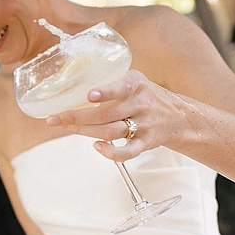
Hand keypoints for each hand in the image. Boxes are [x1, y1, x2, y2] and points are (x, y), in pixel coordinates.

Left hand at [46, 69, 182, 162]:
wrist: (180, 117)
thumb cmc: (147, 97)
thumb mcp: (135, 81)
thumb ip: (112, 85)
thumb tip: (73, 91)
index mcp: (136, 84)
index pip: (121, 88)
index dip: (106, 92)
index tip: (90, 94)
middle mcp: (141, 104)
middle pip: (106, 114)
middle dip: (77, 117)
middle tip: (55, 119)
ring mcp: (144, 125)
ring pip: (111, 131)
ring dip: (86, 132)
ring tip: (68, 128)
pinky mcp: (146, 142)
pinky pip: (128, 152)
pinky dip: (111, 152)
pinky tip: (97, 147)